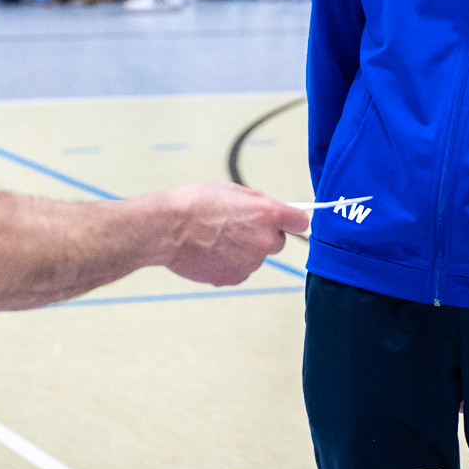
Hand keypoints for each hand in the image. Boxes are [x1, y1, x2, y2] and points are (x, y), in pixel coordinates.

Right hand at [157, 183, 306, 286]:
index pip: (300, 223)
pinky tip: (210, 252)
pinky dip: (229, 263)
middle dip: (263, 236)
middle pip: (277, 242)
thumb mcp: (233, 191)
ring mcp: (250, 262)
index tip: (286, 222)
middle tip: (238, 227)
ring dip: (244, 250)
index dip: (292, 222)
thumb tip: (269, 212)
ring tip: (216, 239)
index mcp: (268, 214)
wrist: (168, 228)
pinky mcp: (234, 278)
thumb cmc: (196, 204)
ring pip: (255, 257)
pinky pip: (240, 270)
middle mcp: (264, 241)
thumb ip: (258, 204)